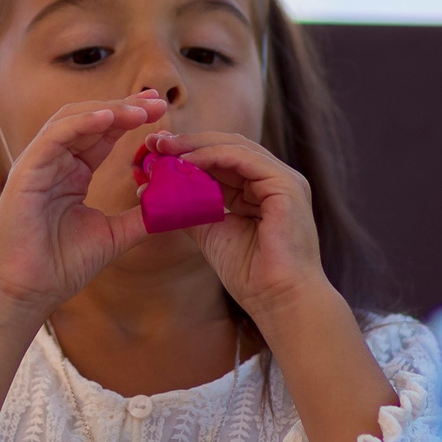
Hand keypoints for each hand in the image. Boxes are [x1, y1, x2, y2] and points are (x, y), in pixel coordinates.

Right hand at [0, 92, 166, 326]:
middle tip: (157, 99)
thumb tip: (173, 206)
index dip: (131, 119)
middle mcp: (54, 162)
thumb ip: (140, 217)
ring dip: (108, 109)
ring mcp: (38, 164)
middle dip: (125, 106)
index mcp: (72, 173)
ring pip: (73, 120)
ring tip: (140, 108)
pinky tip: (108, 117)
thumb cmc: (61, 266)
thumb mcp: (113, 235)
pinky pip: (55, 137)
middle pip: (91, 119)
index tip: (161, 111)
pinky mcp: (26, 172)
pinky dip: (81, 123)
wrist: (29, 292)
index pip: (104, 135)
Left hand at [143, 132, 332, 322]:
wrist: (277, 300)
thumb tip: (158, 193)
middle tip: (154, 142)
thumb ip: (191, 208)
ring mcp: (284, 180)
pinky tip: (187, 161)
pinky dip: (213, 156)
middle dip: (189, 143)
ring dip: (197, 145)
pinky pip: (243, 159)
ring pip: (235, 147)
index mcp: (261, 191)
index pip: (223, 161)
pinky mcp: (286, 184)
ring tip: (165, 148)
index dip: (189, 153)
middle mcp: (274, 180)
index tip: (155, 152)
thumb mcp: (210, 232)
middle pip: (228, 148)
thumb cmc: (250, 274)